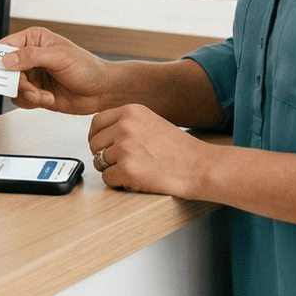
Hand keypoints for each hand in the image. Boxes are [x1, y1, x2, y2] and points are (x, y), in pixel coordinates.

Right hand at [0, 26, 121, 113]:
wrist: (102, 90)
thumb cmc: (87, 67)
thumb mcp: (59, 57)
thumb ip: (31, 56)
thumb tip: (7, 60)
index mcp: (34, 40)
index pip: (6, 46)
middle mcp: (30, 57)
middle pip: (6, 70)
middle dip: (17, 82)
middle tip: (29, 87)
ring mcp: (33, 75)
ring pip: (13, 87)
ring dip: (27, 94)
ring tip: (43, 95)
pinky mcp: (36, 92)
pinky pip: (21, 99)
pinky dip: (32, 101)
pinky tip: (48, 98)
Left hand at [87, 104, 211, 199]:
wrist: (200, 167)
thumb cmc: (180, 150)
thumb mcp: (151, 123)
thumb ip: (127, 124)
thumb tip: (101, 135)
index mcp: (131, 111)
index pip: (96, 122)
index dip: (97, 138)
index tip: (102, 147)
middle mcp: (125, 126)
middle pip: (94, 144)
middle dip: (104, 157)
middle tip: (123, 163)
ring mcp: (125, 148)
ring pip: (99, 163)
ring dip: (113, 171)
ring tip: (135, 170)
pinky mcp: (127, 169)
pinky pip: (107, 179)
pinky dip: (119, 183)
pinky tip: (136, 180)